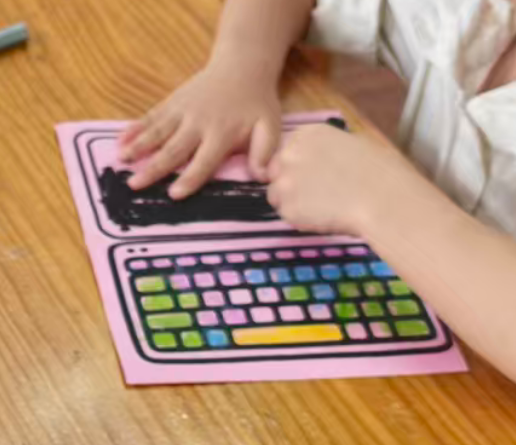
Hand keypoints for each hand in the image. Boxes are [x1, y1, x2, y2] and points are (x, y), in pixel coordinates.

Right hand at [118, 64, 280, 198]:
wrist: (242, 66)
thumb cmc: (257, 103)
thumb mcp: (270, 126)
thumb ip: (265, 152)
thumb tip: (263, 178)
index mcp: (222, 134)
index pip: (204, 161)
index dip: (189, 178)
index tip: (173, 194)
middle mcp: (198, 123)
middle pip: (173, 149)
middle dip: (154, 168)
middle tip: (134, 185)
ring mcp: (182, 111)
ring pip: (157, 131)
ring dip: (138, 146)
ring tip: (120, 160)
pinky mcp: (172, 102)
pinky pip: (151, 116)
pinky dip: (135, 128)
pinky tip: (120, 140)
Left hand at [267, 124, 414, 235]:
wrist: (383, 200)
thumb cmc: (380, 172)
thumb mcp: (353, 143)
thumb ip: (328, 149)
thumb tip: (324, 159)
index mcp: (307, 134)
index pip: (287, 150)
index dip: (298, 166)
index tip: (312, 176)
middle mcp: (289, 154)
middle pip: (275, 171)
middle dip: (290, 183)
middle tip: (314, 195)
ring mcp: (285, 182)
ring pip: (277, 196)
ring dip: (293, 202)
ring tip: (321, 208)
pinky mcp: (288, 209)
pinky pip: (288, 216)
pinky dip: (301, 219)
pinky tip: (324, 218)